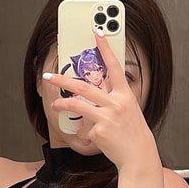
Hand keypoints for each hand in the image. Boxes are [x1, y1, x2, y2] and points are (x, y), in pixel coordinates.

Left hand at [44, 33, 158, 174]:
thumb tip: (90, 92)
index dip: (105, 48)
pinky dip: (86, 133)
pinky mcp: (99, 131)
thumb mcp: (127, 110)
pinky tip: (96, 139)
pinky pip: (85, 129)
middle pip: (84, 86)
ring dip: (62, 103)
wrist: (139, 155)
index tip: (97, 32)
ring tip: (55, 104)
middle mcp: (116, 103)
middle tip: (49, 75)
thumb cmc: (132, 132)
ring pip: (78, 104)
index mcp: (125, 95)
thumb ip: (111, 99)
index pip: (114, 66)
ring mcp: (107, 117)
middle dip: (63, 79)